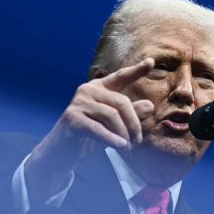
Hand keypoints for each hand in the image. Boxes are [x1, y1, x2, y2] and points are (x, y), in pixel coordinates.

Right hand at [25, 58, 155, 201]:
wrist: (62, 152)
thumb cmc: (90, 137)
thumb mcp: (114, 126)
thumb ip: (131, 115)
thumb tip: (150, 105)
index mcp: (99, 88)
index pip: (120, 77)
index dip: (136, 70)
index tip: (151, 61)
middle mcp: (88, 90)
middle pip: (121, 102)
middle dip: (134, 124)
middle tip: (137, 141)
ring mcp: (79, 103)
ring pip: (112, 116)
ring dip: (124, 134)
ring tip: (127, 148)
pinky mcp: (72, 118)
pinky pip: (99, 128)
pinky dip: (112, 139)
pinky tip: (121, 146)